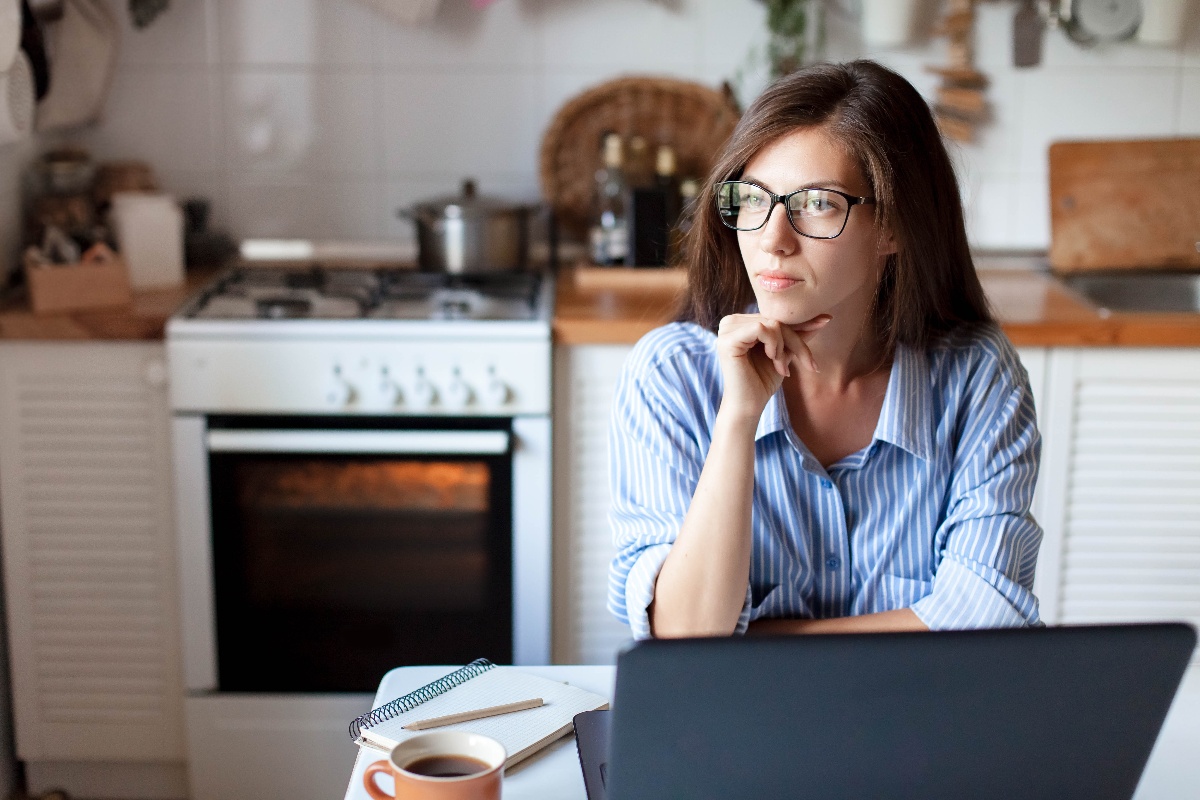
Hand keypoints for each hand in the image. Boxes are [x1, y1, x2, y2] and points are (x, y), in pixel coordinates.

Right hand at [715, 313, 829, 420]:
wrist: (749, 406)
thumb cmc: (763, 381)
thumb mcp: (784, 352)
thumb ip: (798, 334)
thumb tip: (824, 318)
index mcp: (740, 322)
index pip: (776, 315)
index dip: (800, 324)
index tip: (826, 321)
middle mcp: (730, 321)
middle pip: (775, 318)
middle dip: (794, 341)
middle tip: (800, 364)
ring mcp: (726, 329)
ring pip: (772, 323)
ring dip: (783, 346)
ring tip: (780, 366)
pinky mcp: (728, 339)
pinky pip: (762, 329)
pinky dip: (774, 344)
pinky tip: (772, 359)